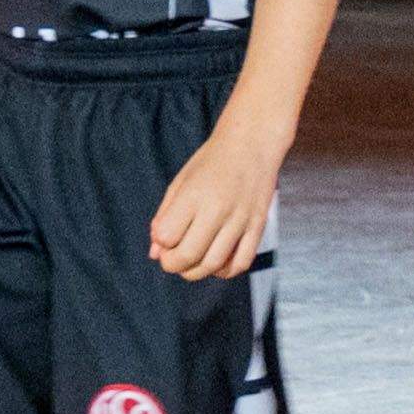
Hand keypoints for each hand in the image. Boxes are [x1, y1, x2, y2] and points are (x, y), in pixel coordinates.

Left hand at [148, 125, 286, 281]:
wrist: (253, 142)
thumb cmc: (212, 161)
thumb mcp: (181, 182)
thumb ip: (165, 217)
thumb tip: (155, 253)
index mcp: (194, 194)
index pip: (168, 236)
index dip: (162, 242)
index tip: (165, 236)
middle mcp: (218, 208)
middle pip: (189, 255)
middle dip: (173, 264)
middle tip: (172, 258)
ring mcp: (241, 219)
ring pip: (214, 264)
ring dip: (195, 272)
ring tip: (191, 263)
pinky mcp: (258, 226)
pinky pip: (241, 262)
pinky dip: (225, 271)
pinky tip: (216, 263)